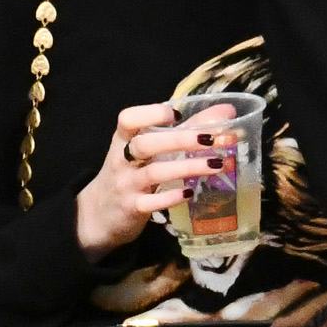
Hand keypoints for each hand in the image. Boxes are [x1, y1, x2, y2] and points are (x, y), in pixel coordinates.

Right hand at [74, 100, 232, 257]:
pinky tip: (190, 192)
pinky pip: (151, 203)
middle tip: (210, 139)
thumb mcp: (149, 151)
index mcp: (124, 139)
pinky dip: (171, 198)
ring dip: (186, 167)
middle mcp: (121, 159)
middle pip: (145, 144)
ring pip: (153, 172)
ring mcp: (126, 185)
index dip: (152, 113)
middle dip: (179, 139)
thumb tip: (226, 112)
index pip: (128, 119)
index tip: (177, 114)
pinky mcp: (132, 208)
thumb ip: (184, 130)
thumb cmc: (131, 174)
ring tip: (216, 165)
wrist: (100, 213)